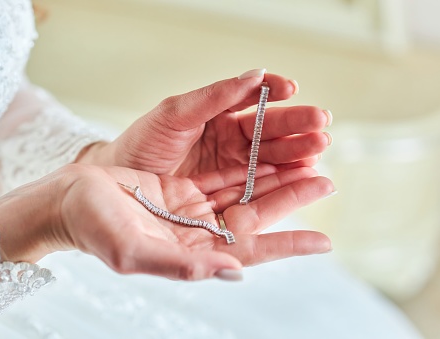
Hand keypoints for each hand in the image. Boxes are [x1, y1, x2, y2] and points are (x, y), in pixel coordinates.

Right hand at [0, 163, 332, 280]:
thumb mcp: (134, 251)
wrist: (69, 199)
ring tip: (308, 161)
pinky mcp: (184, 186)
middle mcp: (198, 233)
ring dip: (274, 178)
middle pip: (254, 217)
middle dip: (290, 200)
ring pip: (244, 191)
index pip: (248, 252)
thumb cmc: (94, 229)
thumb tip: (232, 272)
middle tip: (325, 181)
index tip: (323, 241)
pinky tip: (268, 153)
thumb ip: (182, 265)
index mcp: (191, 254)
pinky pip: (224, 173)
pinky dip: (247, 163)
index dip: (285, 246)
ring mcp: (192, 208)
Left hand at [78, 69, 331, 175]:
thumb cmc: (141, 142)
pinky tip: (301, 177)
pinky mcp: (227, 194)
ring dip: (295, 156)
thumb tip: (257, 74)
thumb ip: (214, 96)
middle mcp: (228, 142)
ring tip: (317, 152)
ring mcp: (229, 169)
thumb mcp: (175, 113)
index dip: (275, 96)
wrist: (118, 180)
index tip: (293, 89)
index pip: (254, 103)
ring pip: (269, 160)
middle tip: (321, 127)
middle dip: (296, 129)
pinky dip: (280, 183)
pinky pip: (258, 187)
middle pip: (269, 134)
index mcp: (217, 117)